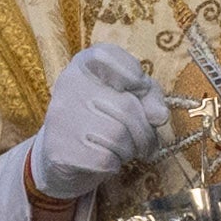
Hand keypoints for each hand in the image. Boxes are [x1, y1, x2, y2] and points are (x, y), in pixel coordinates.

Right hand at [17, 45, 170, 199]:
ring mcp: (61, 118)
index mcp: (83, 65)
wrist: (64, 157)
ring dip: (131, 149)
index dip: (133, 74)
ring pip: (117, 136)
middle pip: (125, 106)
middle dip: (145, 131)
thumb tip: (159, 115)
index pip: (106, 55)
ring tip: (125, 150)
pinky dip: (115, 164)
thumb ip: (149, 96)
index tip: (139, 89)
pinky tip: (108, 161)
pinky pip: (105, 159)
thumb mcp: (130, 97)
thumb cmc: (104, 119)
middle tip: (146, 143)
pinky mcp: (60, 150)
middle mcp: (67, 85)